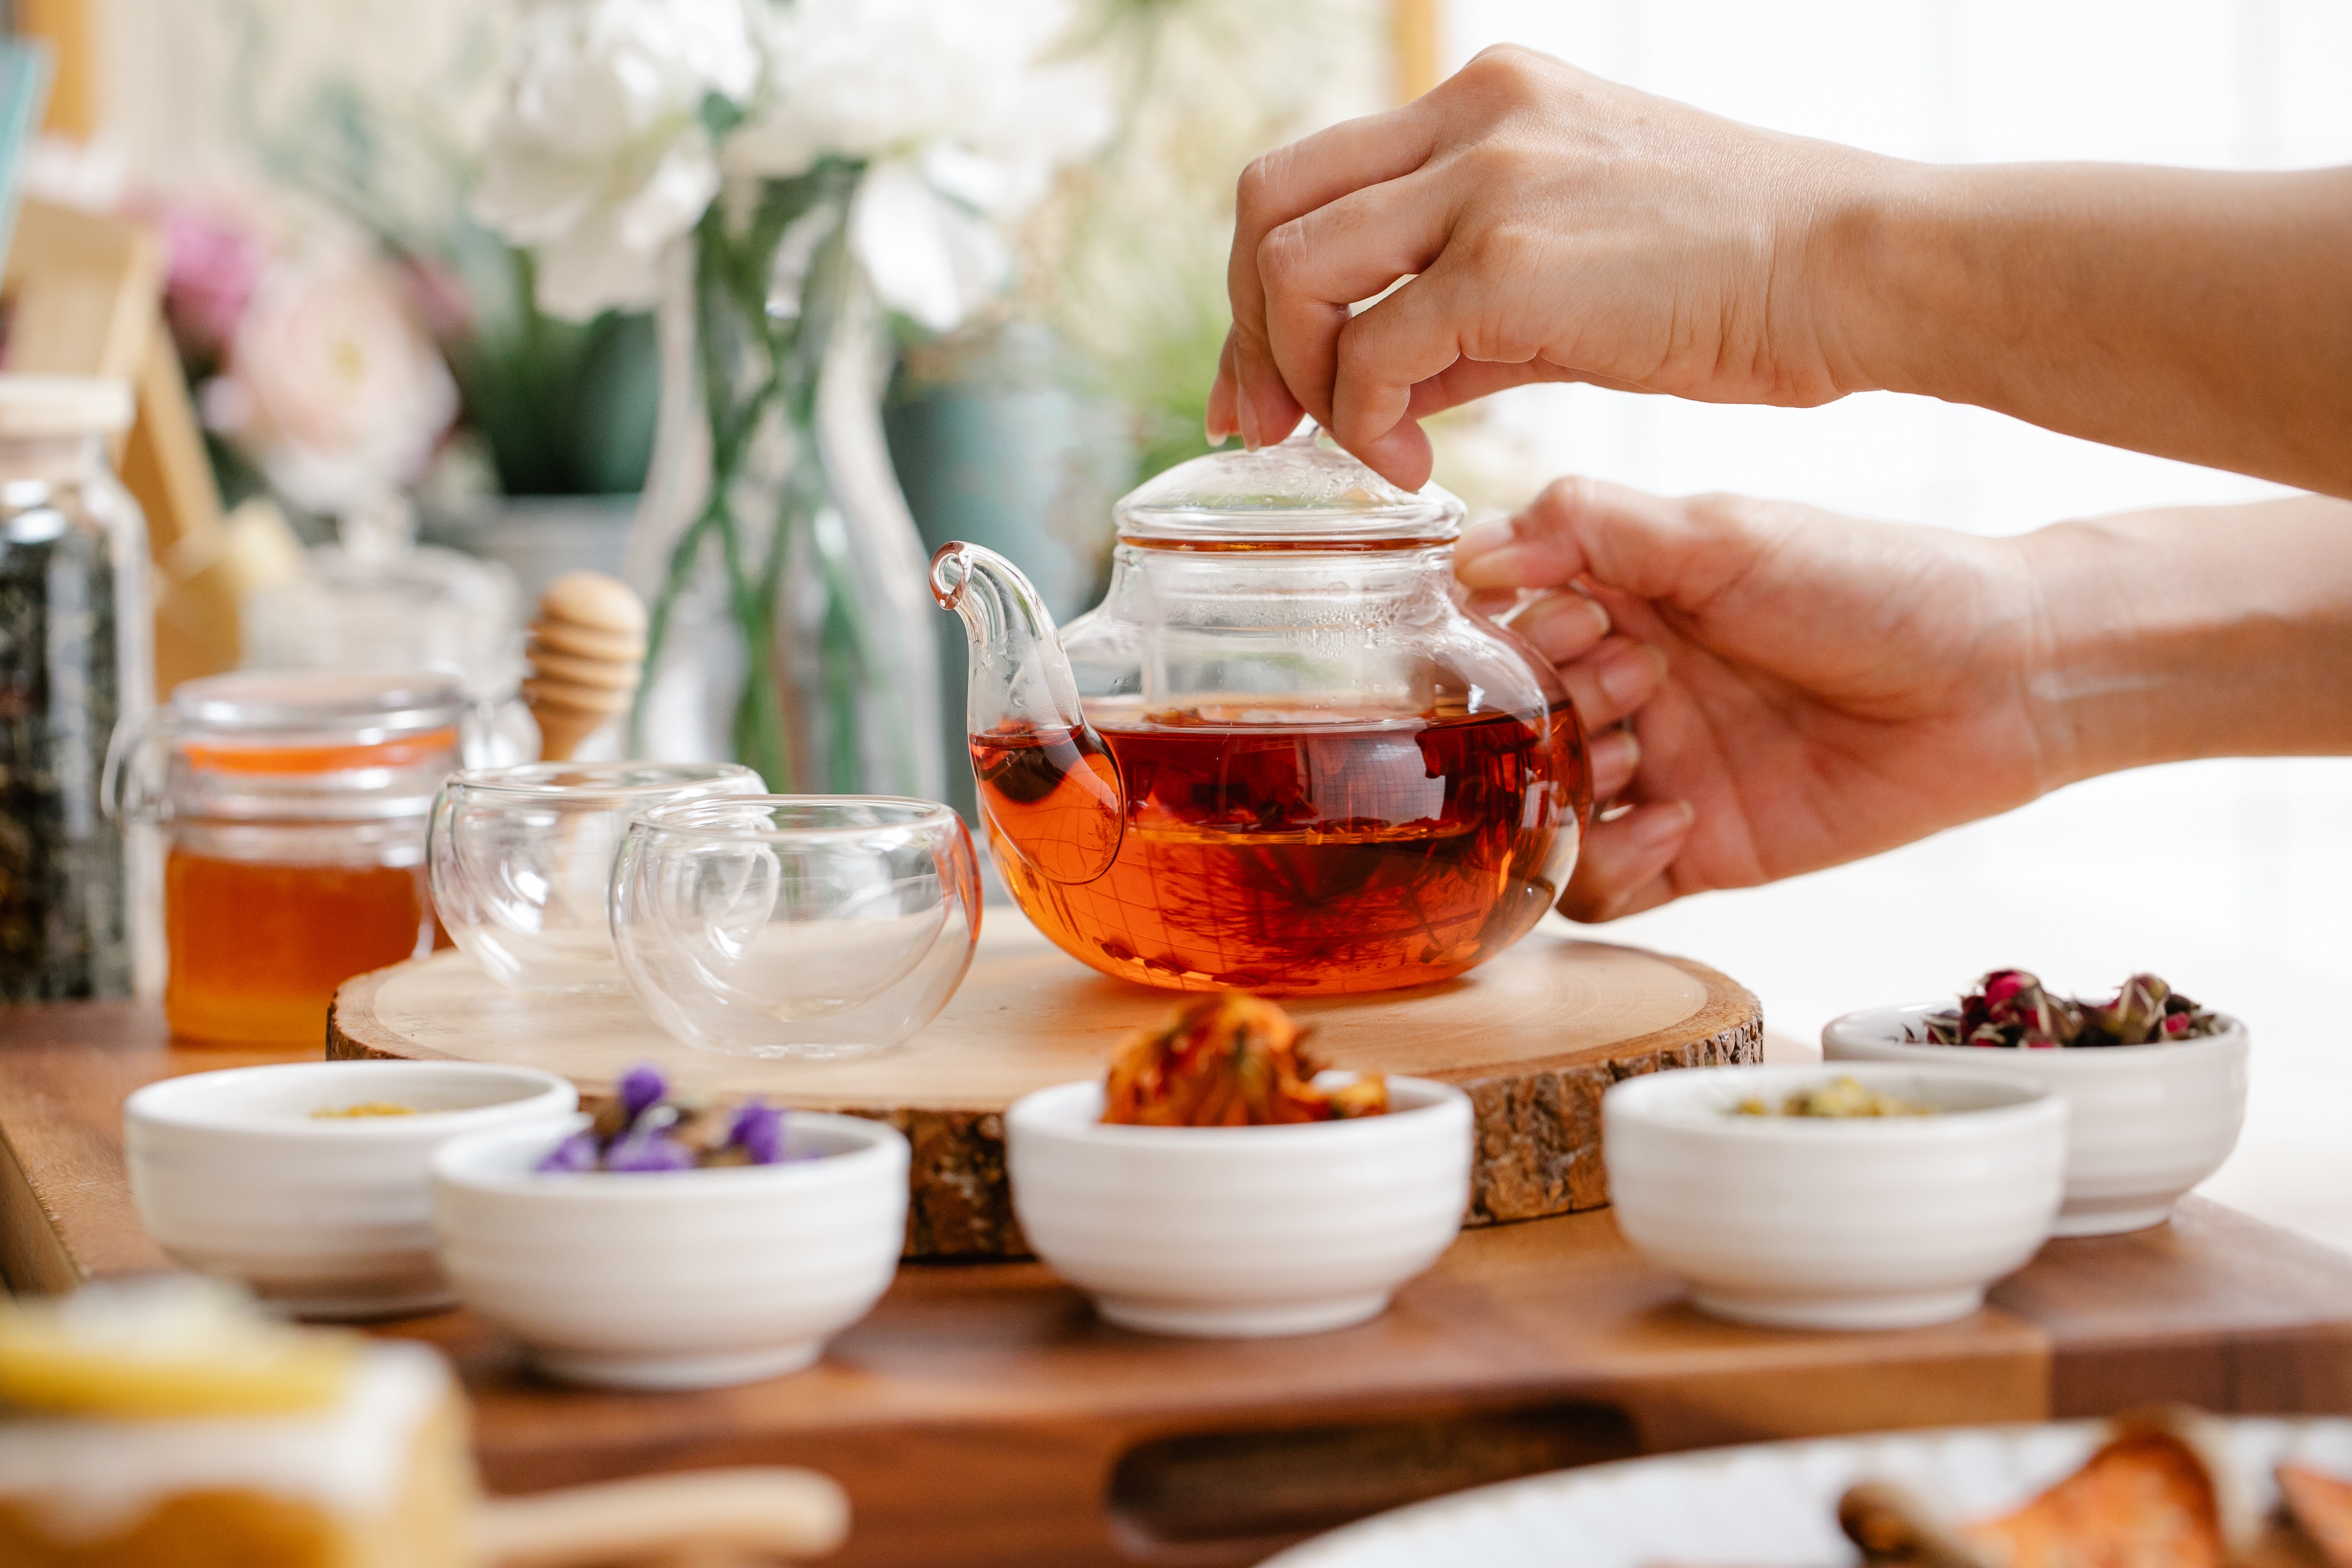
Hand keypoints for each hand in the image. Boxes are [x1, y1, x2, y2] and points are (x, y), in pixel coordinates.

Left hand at [1206, 45, 1878, 488]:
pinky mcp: (1509, 264)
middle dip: (1247, 329)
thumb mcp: (1574, 265)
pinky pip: (1371, 351)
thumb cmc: (1738, 278)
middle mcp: (1473, 117)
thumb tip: (1383, 380)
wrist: (1853, 268)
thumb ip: (1465, 307)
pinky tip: (1411, 465)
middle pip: (1269, 206)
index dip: (1258, 285)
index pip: (1309, 176)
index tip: (1265, 382)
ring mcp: (1487, 181)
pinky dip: (1364, 423)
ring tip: (1359, 448)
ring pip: (1296, 270)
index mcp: (1487, 101)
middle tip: (1265, 426)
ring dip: (1297, 377)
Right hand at [1462, 480, 2052, 920]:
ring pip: (1537, 808)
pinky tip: (1675, 818)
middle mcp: (1627, 684)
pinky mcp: (1694, 848)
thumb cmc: (1875, 586)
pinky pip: (1601, 884)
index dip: (1512, 632)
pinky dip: (1609, 862)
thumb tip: (1470, 549)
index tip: (1572, 621)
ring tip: (1637, 754)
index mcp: (1625, 595)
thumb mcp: (1726, 536)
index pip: (1505, 623)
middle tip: (1626, 686)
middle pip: (1511, 720)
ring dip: (1565, 786)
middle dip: (1543, 709)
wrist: (2001, 681)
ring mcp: (1657, 768)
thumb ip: (1594, 529)